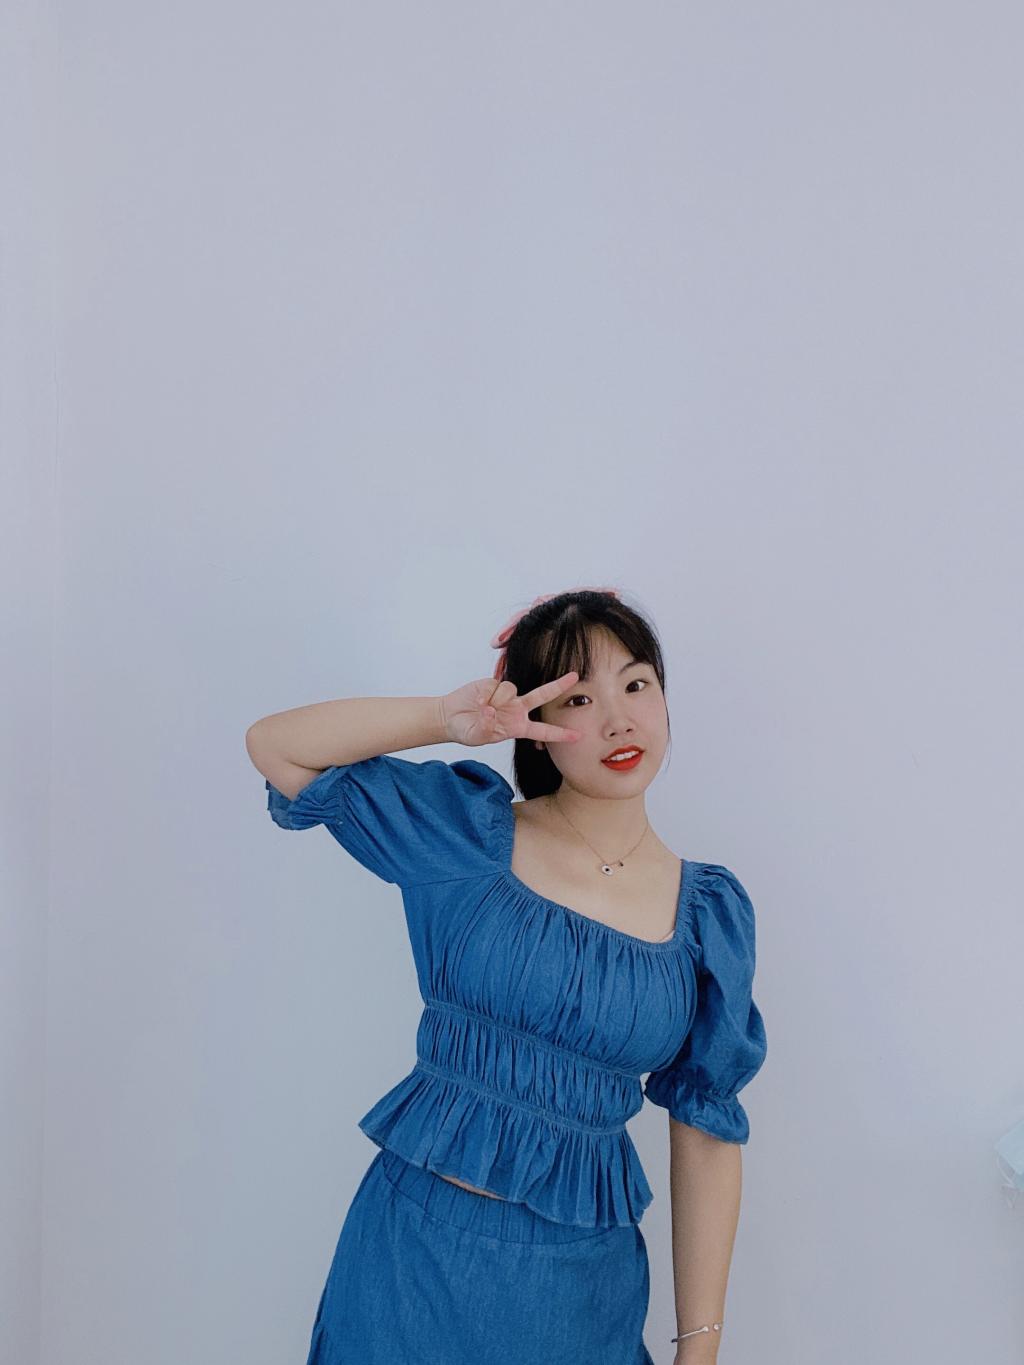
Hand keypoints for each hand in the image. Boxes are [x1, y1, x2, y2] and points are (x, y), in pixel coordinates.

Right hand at [439, 672, 583, 747]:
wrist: (450, 717)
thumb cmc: (467, 730)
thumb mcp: (478, 736)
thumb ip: (486, 728)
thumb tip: (492, 712)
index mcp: (518, 727)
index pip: (543, 731)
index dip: (560, 734)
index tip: (578, 736)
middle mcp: (517, 709)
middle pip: (543, 695)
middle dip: (559, 685)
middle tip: (575, 677)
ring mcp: (506, 695)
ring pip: (511, 689)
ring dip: (496, 699)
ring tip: (481, 709)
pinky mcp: (493, 683)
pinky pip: (495, 685)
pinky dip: (485, 695)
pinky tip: (477, 701)